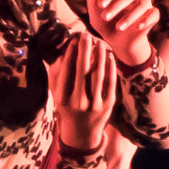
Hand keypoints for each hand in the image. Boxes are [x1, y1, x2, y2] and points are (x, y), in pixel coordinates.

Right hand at [47, 32, 118, 157]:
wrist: (82, 133)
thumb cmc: (67, 109)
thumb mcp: (57, 94)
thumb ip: (58, 75)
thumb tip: (64, 53)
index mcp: (63, 98)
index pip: (67, 70)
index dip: (71, 53)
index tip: (74, 40)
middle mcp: (78, 101)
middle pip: (82, 70)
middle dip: (85, 50)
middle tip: (86, 35)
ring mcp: (95, 104)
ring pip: (98, 74)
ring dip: (99, 56)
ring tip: (99, 43)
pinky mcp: (108, 105)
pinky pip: (110, 82)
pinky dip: (110, 68)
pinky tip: (109, 57)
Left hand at [74, 0, 162, 69]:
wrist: (117, 41)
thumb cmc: (105, 24)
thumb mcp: (94, 14)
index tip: (100, 5)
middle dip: (117, 5)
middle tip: (105, 17)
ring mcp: (146, 3)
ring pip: (143, 3)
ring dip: (130, 15)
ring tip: (119, 27)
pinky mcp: (154, 15)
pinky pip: (154, 13)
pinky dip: (146, 20)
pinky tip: (138, 27)